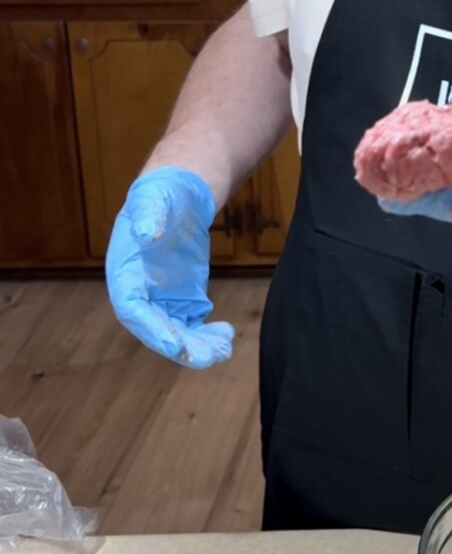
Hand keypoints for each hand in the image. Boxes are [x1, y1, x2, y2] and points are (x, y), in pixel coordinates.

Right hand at [106, 167, 234, 366]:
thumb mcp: (153, 199)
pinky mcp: (183, 299)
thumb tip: (146, 234)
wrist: (179, 197)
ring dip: (198, 346)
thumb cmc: (161, 196)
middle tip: (208, 357)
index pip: (133, 309)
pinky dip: (207, 335)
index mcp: (124, 274)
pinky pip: (193, 326)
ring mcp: (162, 300)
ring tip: (224, 348)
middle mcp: (140, 294)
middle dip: (181, 347)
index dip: (152, 329)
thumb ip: (149, 216)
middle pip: (156, 330)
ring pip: (177, 334)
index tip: (174, 345)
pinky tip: (226, 335)